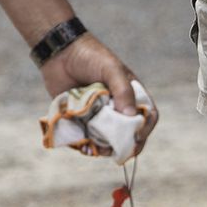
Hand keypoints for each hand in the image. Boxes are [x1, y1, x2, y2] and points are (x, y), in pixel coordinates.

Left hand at [38, 34, 157, 150]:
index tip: (137, 138)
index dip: (145, 129)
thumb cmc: (91, 57)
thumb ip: (123, 91)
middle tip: (116, 152)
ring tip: (95, 150)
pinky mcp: (82, 120)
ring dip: (103, 148)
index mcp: (131, 95)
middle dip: (123, 145)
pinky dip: (86, 145)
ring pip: (107, 140)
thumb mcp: (111, 69)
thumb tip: (131, 117)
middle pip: (127, 134)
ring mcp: (99, 116)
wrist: (60, 54)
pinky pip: (87, 138)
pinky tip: (83, 146)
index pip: (147, 117)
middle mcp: (118, 108)